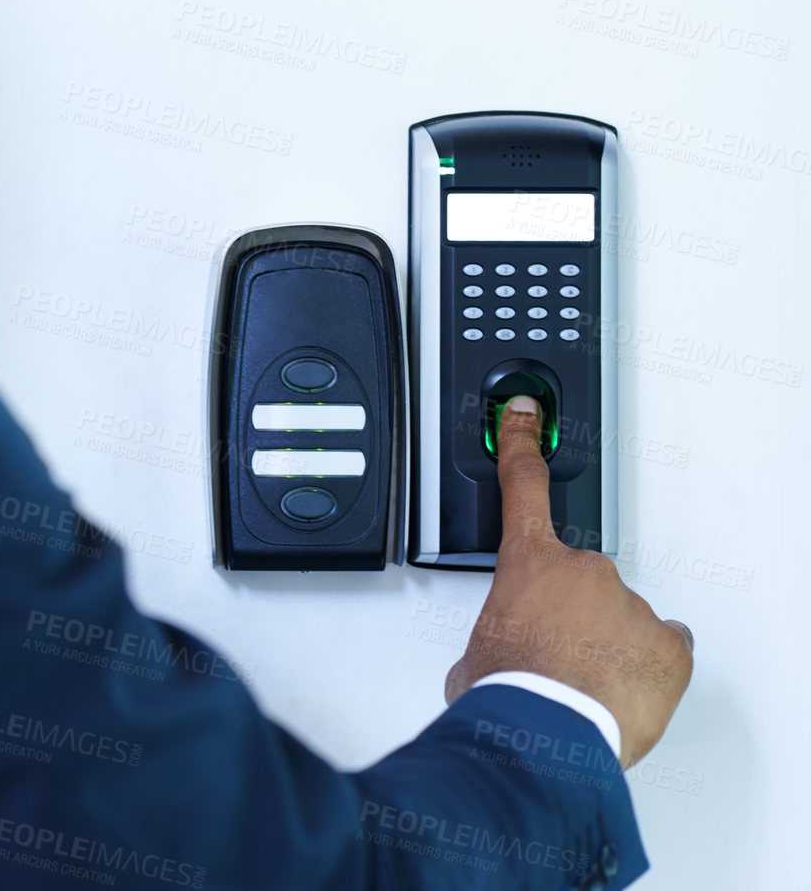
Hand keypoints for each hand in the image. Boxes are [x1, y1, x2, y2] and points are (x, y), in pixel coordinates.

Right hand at [444, 396, 693, 767]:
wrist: (547, 730)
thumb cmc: (507, 690)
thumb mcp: (473, 653)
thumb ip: (491, 633)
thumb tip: (491, 655)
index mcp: (529, 562)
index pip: (522, 485)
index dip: (523, 440)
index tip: (525, 412)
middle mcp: (584, 571)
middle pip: (580, 580)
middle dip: (569, 612)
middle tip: (553, 653)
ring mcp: (631, 604)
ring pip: (621, 617)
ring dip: (605, 643)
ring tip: (583, 685)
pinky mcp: (669, 645)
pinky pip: (663, 646)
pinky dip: (647, 665)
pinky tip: (623, 687)